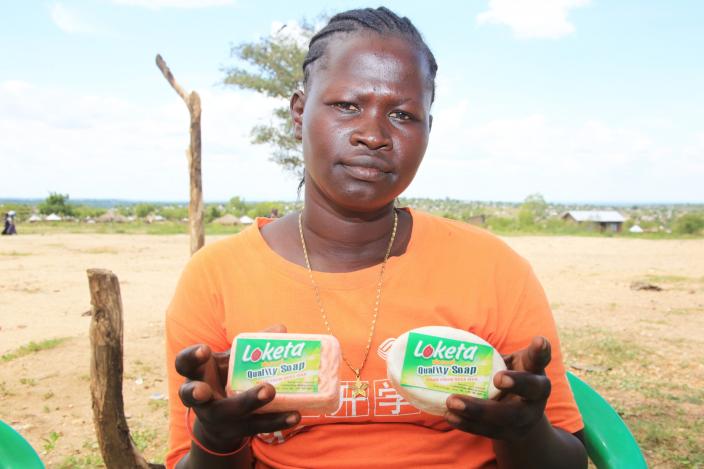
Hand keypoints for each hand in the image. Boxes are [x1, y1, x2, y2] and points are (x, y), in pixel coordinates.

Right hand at [175, 324, 300, 450]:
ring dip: (250, 402)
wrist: (221, 421)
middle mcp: (201, 398)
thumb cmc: (225, 378)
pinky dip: (277, 420)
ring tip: (270, 391)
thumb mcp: (231, 361)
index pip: (184, 364)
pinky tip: (294, 415)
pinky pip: (258, 426)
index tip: (204, 349)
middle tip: (207, 388)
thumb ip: (252, 345)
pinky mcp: (239, 429)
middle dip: (201, 391)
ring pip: (230, 412)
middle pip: (197, 395)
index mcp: (197, 373)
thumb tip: (281, 329)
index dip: (191, 357)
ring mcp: (219, 417)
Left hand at [444, 336, 551, 440]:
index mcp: (534, 370)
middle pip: (531, 390)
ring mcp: (526, 417)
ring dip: (478, 410)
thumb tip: (451, 346)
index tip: (538, 340)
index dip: (540, 350)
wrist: (522, 415)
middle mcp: (536, 394)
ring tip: (452, 403)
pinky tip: (450, 416)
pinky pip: (490, 430)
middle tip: (498, 378)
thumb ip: (491, 355)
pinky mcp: (511, 433)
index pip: (540, 358)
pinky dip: (468, 424)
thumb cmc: (508, 378)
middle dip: (516, 383)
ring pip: (508, 416)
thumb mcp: (507, 364)